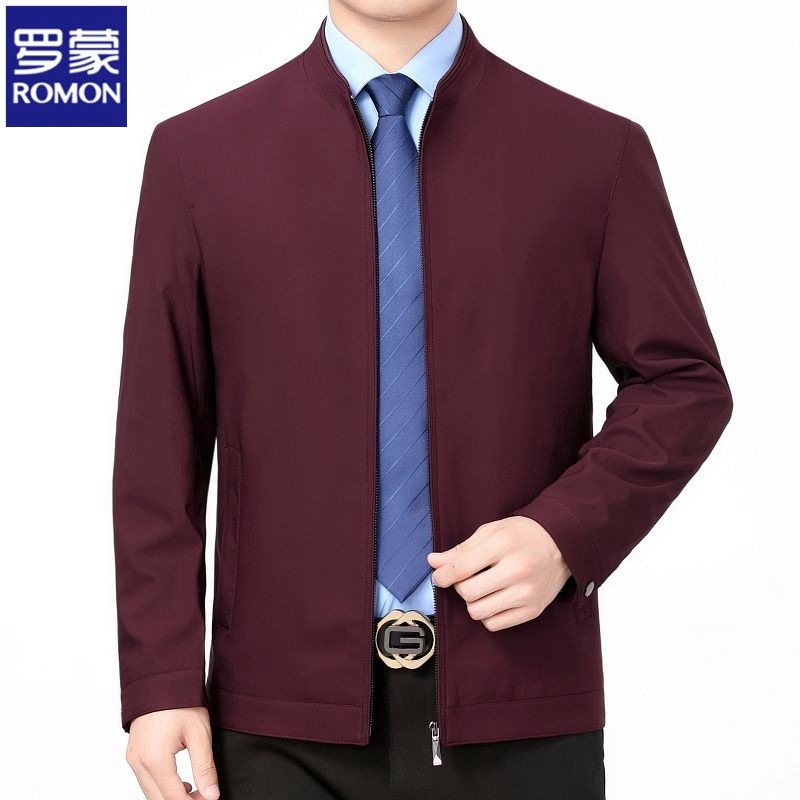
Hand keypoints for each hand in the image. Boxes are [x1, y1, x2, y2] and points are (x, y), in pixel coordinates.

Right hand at [126, 706, 219, 799]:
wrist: (161, 677)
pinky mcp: (133, 753)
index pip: (174, 799)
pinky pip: (146, 781)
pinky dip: (162, 787)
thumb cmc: (180, 700)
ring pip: (151, 793)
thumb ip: (205, 767)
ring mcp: (132, 758)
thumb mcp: (199, 733)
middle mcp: (138, 763)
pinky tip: (181, 782)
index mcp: (155, 759)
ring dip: (171, 796)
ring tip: (197, 791)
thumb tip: (211, 795)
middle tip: (205, 797)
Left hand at [427, 516, 570, 630]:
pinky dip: (488, 614)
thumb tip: (434, 562)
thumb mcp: (491, 531)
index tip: (439, 576)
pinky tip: (495, 599)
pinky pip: (494, 624)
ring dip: (473, 602)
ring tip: (483, 588)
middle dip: (460, 586)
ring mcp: (526, 593)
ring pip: (478, 612)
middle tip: (468, 577)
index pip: (461, 568)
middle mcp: (517, 570)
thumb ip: (462, 549)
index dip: (442, 575)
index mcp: (503, 544)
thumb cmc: (523, 534)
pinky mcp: (533, 610)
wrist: (563, 543)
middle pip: (467, 592)